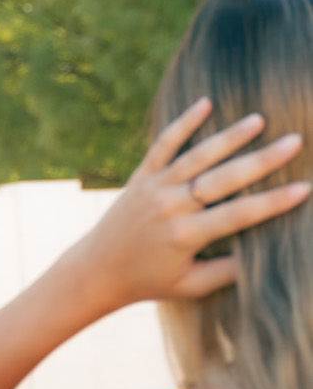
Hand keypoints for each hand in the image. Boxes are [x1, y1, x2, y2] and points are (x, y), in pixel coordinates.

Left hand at [75, 100, 307, 307]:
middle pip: (222, 179)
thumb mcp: (189, 286)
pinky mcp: (141, 176)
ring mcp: (154, 188)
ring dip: (228, 136)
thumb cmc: (148, 282)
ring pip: (196, 156)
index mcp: (184, 236)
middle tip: (294, 141)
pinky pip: (163, 145)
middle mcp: (170, 207)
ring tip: (259, 119)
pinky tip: (205, 102)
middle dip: (261, 160)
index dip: (272, 203)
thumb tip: (263, 256)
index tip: (304, 188)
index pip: (238, 215)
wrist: (96, 270)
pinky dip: (182, 123)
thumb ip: (225, 272)